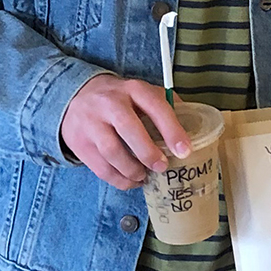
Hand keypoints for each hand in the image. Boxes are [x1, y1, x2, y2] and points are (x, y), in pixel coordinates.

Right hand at [61, 75, 191, 189]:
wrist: (75, 95)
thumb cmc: (121, 99)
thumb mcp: (142, 93)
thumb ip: (166, 106)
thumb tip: (194, 129)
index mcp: (133, 89)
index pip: (155, 107)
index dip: (172, 130)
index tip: (184, 151)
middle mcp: (110, 103)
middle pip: (129, 129)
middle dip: (148, 153)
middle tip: (162, 167)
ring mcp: (91, 122)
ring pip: (112, 152)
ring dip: (132, 170)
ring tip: (144, 176)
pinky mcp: (79, 142)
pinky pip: (100, 168)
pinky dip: (119, 180)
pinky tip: (130, 180)